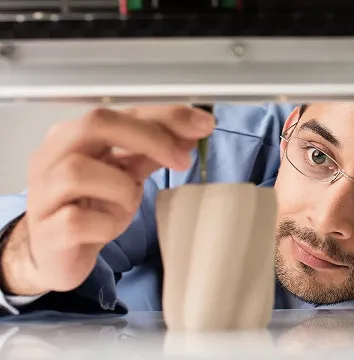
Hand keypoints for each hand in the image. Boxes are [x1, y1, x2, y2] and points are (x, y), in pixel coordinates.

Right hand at [1, 105, 214, 295]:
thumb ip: (151, 152)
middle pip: (96, 124)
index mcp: (73, 136)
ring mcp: (42, 192)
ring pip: (80, 171)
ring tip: (127, 204)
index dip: (165, 116)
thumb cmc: (89, 208)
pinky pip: (77, 219)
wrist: (55, 254)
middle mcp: (51, 156)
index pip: (121, 112)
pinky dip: (106, 224)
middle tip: (182, 159)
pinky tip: (108, 228)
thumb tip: (191, 132)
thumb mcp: (125, 175)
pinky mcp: (46, 230)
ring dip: (121, 188)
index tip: (203, 124)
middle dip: (149, 137)